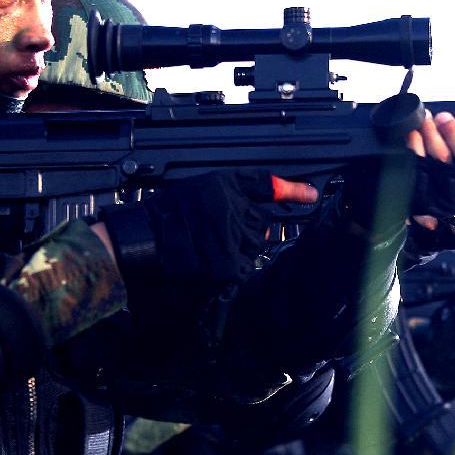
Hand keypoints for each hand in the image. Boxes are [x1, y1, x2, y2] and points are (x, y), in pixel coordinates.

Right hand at [91, 174, 316, 266]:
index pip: (267, 189)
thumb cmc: (170, 211)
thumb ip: (247, 187)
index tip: (312, 194)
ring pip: (253, 247)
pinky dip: (230, 267)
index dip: (292, 191)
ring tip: (210, 245)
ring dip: (239, 250)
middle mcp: (232, 212)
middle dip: (248, 230)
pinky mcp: (225, 264)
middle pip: (262, 225)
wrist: (143, 238)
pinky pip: (241, 267)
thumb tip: (291, 193)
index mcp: (227, 189)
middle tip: (220, 231)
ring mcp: (230, 240)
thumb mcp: (207, 186)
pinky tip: (210, 260)